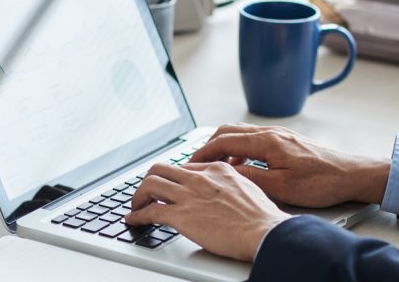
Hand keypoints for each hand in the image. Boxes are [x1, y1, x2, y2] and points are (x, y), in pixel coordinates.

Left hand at [125, 162, 290, 261]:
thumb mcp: (248, 189)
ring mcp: (188, 196)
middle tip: (146, 193)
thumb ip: (231, 185)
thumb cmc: (261, 217)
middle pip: (160, 169)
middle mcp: (199, 178)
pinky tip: (133, 220)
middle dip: (149, 181)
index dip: (172, 178)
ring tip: (136, 206)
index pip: (183, 168)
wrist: (264, 231)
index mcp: (216, 170)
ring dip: (138, 196)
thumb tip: (224, 193)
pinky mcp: (181, 215)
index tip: (168, 186)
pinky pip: (149, 211)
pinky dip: (137, 215)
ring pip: (149, 185)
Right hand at [190, 123, 390, 207]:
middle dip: (208, 146)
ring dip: (223, 147)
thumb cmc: (322, 182)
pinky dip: (239, 149)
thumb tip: (225, 173)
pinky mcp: (286, 140)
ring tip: (215, 166)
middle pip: (228, 131)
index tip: (189, 164)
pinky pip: (253, 139)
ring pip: (240, 133)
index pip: (223, 141)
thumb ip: (250, 177)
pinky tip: (242, 166)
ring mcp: (279, 134)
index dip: (202, 153)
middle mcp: (271, 132)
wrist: (352, 175)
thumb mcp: (281, 186)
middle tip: (196, 163)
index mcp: (267, 141)